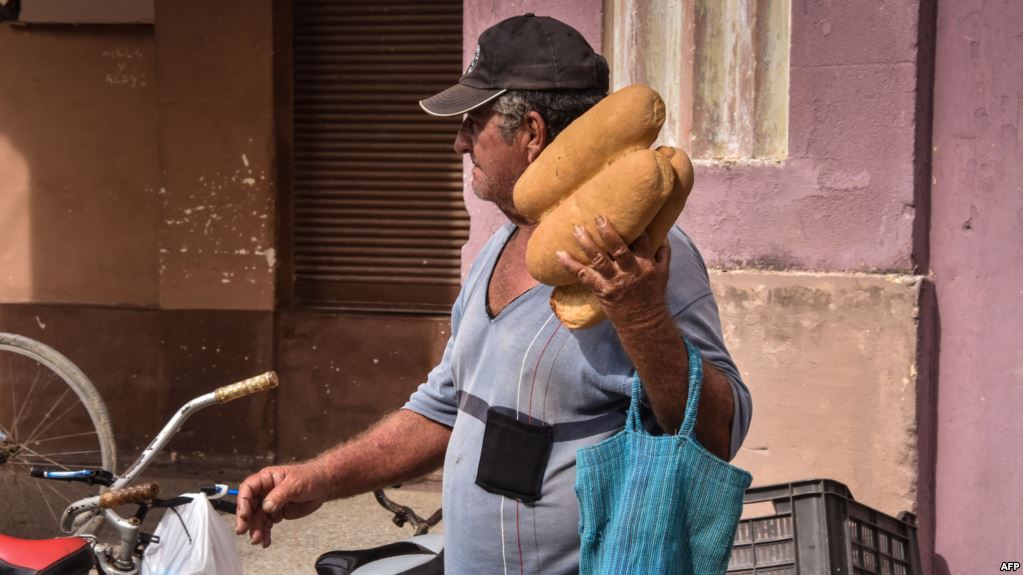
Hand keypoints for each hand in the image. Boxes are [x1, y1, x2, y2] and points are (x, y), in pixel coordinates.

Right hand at [234, 461, 330, 547]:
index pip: (248, 488)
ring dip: (256, 530)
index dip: (243, 501)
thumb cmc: (310, 477)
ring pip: (257, 518)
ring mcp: (270, 503)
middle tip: (243, 530)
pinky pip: (266, 524)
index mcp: (266, 478)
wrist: (323, 485)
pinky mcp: (276, 513)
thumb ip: (280, 495)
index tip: (244, 514)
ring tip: (258, 540)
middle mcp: (265, 491)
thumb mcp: (295, 484)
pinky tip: (265, 541)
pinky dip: (265, 533)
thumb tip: (266, 506)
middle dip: (246, 519)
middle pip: (249, 506)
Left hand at [555, 215, 670, 325]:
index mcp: (646, 264)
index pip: (642, 240)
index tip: (626, 211)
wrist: (643, 323)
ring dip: (586, 243)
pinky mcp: (602, 290)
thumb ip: (663, 252)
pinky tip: (559, 254)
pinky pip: (583, 275)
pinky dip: (570, 264)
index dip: (635, 226)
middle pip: (618, 248)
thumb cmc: (653, 295)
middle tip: (598, 216)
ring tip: (576, 228)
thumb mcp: (664, 273)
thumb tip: (661, 232)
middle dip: (608, 231)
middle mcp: (630, 271)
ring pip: (599, 259)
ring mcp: (615, 281)